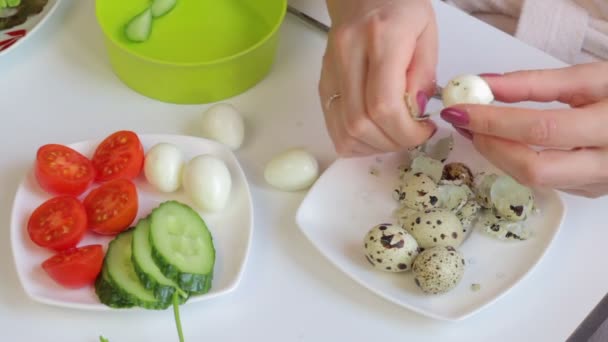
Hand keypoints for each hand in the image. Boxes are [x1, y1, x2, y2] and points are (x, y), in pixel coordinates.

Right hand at [319, 0, 437, 156]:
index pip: (384, 105)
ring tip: (393, 135)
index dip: (405, 131)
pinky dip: (356, 141)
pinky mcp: (322, 82)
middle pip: (360, 123)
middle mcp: (347, 53)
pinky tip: (375, 132)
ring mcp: (329, 70)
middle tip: (411, 136)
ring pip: (343, 131)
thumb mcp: (427, 33)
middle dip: (391, 142)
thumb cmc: (400, 7)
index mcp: (380, 37)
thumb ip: (423, 75)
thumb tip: (414, 114)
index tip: (424, 130)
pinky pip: (333, 127)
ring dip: (373, 146)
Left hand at [440, 62, 607, 197]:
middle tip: (465, 123)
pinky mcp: (592, 191)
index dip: (493, 121)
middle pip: (534, 167)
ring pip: (536, 180)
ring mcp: (600, 183)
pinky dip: (517, 161)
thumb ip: (535, 83)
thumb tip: (485, 84)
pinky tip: (506, 142)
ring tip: (479, 129)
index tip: (460, 109)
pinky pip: (545, 181)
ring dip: (498, 154)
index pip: (540, 130)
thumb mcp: (590, 78)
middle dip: (490, 145)